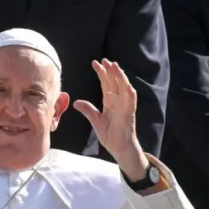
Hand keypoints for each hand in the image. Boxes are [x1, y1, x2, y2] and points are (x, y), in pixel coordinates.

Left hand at [73, 59, 146, 176]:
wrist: (119, 148)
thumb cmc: (110, 135)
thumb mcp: (96, 121)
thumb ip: (88, 110)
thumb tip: (76, 102)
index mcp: (110, 102)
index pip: (106, 84)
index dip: (101, 73)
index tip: (95, 63)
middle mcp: (119, 102)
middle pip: (115, 83)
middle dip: (110, 71)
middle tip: (104, 59)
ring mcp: (125, 107)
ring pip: (124, 88)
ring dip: (120, 77)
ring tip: (115, 66)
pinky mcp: (130, 115)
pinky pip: (132, 103)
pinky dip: (130, 94)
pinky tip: (127, 86)